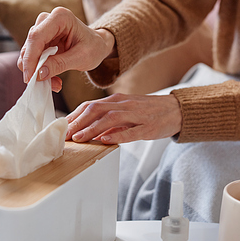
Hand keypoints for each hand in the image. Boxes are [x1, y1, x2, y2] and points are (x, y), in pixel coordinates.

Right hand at [17, 7, 114, 90]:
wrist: (97, 45)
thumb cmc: (94, 47)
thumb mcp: (82, 58)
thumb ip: (60, 64)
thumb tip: (39, 74)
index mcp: (60, 17)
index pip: (36, 37)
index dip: (30, 58)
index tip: (30, 78)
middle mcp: (47, 20)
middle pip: (29, 45)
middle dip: (34, 68)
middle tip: (46, 85)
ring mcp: (41, 30)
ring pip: (28, 54)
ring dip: (37, 71)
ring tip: (56, 83)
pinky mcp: (40, 41)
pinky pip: (32, 58)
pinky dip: (40, 71)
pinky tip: (53, 79)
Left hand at [66, 93, 182, 143]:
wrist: (177, 110)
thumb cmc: (149, 111)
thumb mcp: (126, 110)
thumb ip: (109, 117)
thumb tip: (88, 129)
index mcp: (117, 100)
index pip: (90, 105)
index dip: (74, 116)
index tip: (61, 127)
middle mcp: (124, 104)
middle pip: (96, 109)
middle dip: (77, 122)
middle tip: (64, 135)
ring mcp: (137, 115)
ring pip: (110, 119)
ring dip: (92, 128)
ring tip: (79, 138)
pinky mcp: (149, 127)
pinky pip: (131, 131)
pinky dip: (117, 135)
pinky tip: (105, 140)